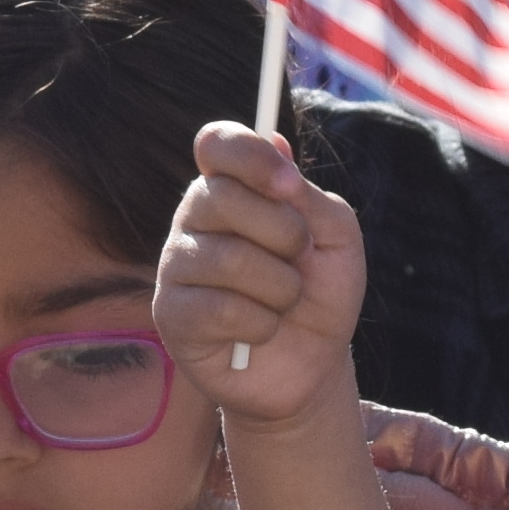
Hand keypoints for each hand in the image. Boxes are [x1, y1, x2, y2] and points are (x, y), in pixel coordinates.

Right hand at [158, 119, 367, 423]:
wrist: (312, 366)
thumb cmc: (320, 294)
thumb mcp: (337, 239)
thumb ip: (310, 197)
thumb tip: (277, 147)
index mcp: (231, 188)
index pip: (216, 143)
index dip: (250, 156)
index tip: (288, 184)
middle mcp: (193, 220)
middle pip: (220, 196)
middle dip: (283, 233)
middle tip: (300, 259)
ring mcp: (175, 267)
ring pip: (229, 259)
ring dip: (280, 287)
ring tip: (284, 303)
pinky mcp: (170, 316)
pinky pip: (220, 308)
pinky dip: (260, 323)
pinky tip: (260, 331)